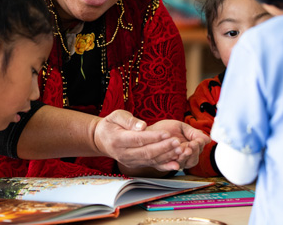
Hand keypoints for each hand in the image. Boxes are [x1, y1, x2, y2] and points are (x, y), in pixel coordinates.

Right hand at [93, 110, 207, 172]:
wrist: (102, 139)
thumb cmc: (111, 124)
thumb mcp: (116, 116)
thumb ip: (129, 120)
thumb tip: (142, 126)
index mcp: (118, 140)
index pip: (138, 140)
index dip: (153, 137)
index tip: (167, 133)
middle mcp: (124, 154)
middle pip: (146, 152)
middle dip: (164, 148)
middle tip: (178, 142)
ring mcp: (130, 161)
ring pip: (151, 160)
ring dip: (167, 156)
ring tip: (181, 150)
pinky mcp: (136, 164)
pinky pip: (152, 166)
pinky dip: (165, 165)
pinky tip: (176, 164)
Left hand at [146, 120, 210, 169]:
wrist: (148, 131)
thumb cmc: (165, 129)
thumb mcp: (181, 128)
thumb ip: (194, 133)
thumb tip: (207, 139)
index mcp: (189, 148)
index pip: (198, 150)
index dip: (199, 146)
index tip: (197, 140)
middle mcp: (182, 157)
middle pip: (193, 159)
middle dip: (193, 152)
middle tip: (192, 145)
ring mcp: (173, 161)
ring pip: (183, 163)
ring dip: (185, 157)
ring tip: (185, 149)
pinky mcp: (163, 165)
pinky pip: (169, 166)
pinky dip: (173, 164)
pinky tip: (176, 158)